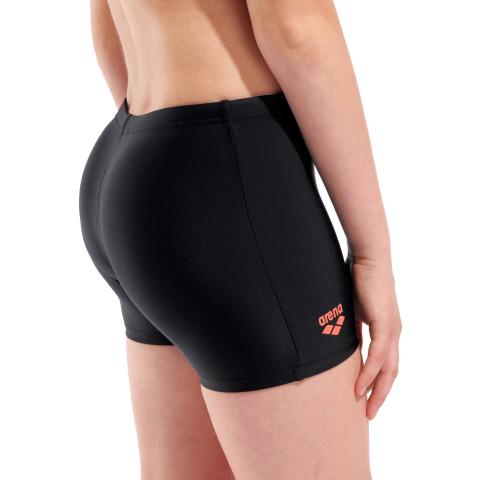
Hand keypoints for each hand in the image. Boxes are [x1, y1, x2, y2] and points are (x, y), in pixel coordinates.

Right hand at [349, 256, 401, 419]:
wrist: (367, 257)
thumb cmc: (357, 278)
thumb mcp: (352, 309)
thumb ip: (352, 328)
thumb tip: (343, 343)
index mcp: (385, 329)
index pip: (385, 363)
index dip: (376, 382)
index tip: (364, 397)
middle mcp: (393, 332)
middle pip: (391, 372)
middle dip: (380, 394)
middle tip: (368, 413)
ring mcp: (392, 329)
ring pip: (388, 369)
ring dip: (376, 390)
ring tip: (364, 407)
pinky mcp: (386, 324)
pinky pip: (379, 355)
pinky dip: (370, 373)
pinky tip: (360, 386)